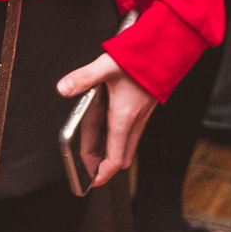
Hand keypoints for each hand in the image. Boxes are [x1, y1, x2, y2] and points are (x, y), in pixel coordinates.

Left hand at [55, 54, 156, 189]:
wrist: (167, 50)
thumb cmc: (141, 58)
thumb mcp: (107, 65)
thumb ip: (84, 77)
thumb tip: (63, 88)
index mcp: (124, 117)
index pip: (115, 158)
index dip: (103, 173)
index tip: (92, 181)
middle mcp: (135, 121)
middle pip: (122, 157)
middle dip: (104, 165)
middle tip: (88, 168)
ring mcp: (142, 117)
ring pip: (127, 145)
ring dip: (111, 152)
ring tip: (93, 151)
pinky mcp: (144, 109)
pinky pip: (131, 133)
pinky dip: (118, 138)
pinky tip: (106, 127)